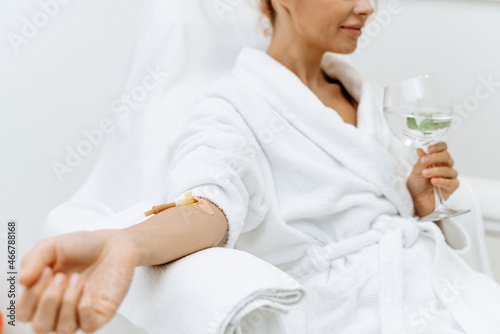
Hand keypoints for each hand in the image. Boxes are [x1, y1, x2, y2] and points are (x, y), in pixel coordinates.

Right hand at [18, 230, 138, 333]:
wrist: (113, 242)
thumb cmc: (84, 246)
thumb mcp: (51, 246)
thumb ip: (33, 259)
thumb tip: (22, 280)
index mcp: (43, 295)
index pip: (24, 313)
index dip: (31, 295)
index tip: (46, 271)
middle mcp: (60, 308)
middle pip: (40, 327)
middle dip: (48, 300)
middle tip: (61, 277)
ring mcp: (80, 313)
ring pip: (63, 329)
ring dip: (68, 302)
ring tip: (77, 279)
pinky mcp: (100, 314)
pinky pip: (87, 326)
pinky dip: (84, 306)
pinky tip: (88, 288)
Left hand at [407, 141, 459, 217]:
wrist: (416, 200)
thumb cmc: (417, 184)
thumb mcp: (415, 171)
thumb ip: (420, 162)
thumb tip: (421, 150)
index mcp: (437, 159)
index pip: (443, 147)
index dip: (438, 146)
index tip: (430, 149)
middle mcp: (445, 165)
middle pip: (447, 156)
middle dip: (435, 158)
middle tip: (424, 161)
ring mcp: (450, 176)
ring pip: (449, 169)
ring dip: (436, 171)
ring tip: (425, 174)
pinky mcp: (452, 187)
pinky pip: (451, 182)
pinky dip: (442, 181)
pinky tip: (434, 181)